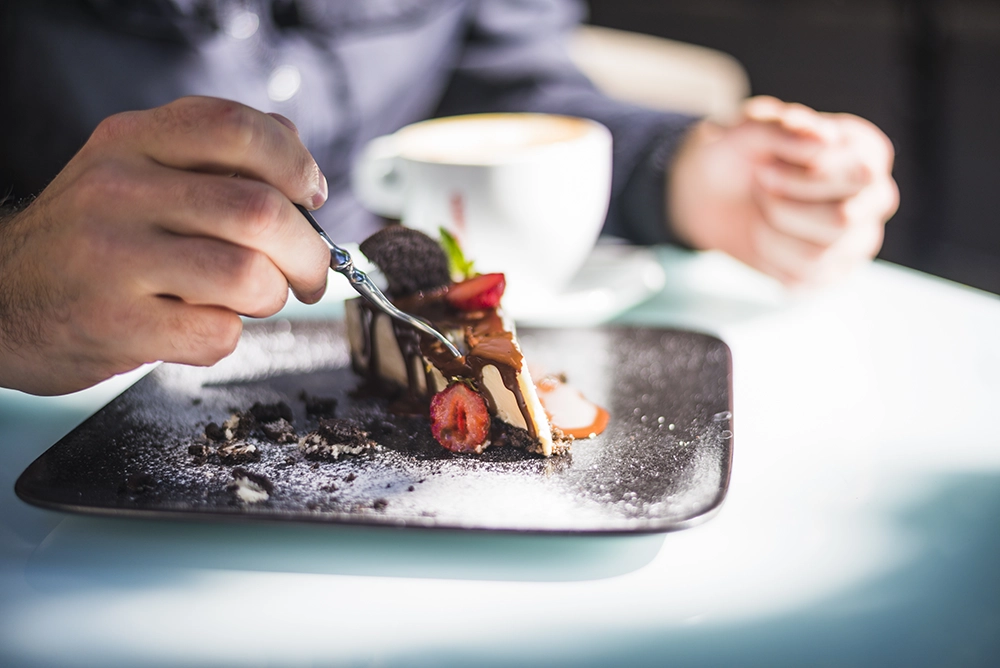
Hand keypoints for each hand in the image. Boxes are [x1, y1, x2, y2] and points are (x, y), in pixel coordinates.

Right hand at [0, 96, 330, 394]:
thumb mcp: (135, 170)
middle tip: (310, 273)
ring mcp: (113, 258)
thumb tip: (298, 156)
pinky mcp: (113, 323)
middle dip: (309, 252)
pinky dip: (228, 335)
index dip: (296, 164)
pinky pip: (217, 333)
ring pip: (248, 276)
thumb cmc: (92, 239)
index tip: (310, 196)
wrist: (1, 300)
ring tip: (253, 299)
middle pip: (261, 212)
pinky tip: (199, 324)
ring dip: (272, 296)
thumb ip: (213, 154)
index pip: (238, 129)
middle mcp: (120, 190)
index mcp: (133, 141)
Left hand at [667, 96, 898, 285]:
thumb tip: (825, 139)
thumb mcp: (744, 127)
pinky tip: (762, 231)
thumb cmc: (736, 150)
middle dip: (782, 205)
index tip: (766, 163)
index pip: (860, 174)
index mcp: (866, 151)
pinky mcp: (831, 271)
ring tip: (761, 205)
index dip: (803, 175)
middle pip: (843, 220)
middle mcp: (874, 196)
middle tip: (758, 182)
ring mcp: (857, 238)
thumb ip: (782, 126)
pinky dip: (767, 253)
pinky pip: (801, 277)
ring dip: (769, 228)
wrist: (709, 190)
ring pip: (818, 253)